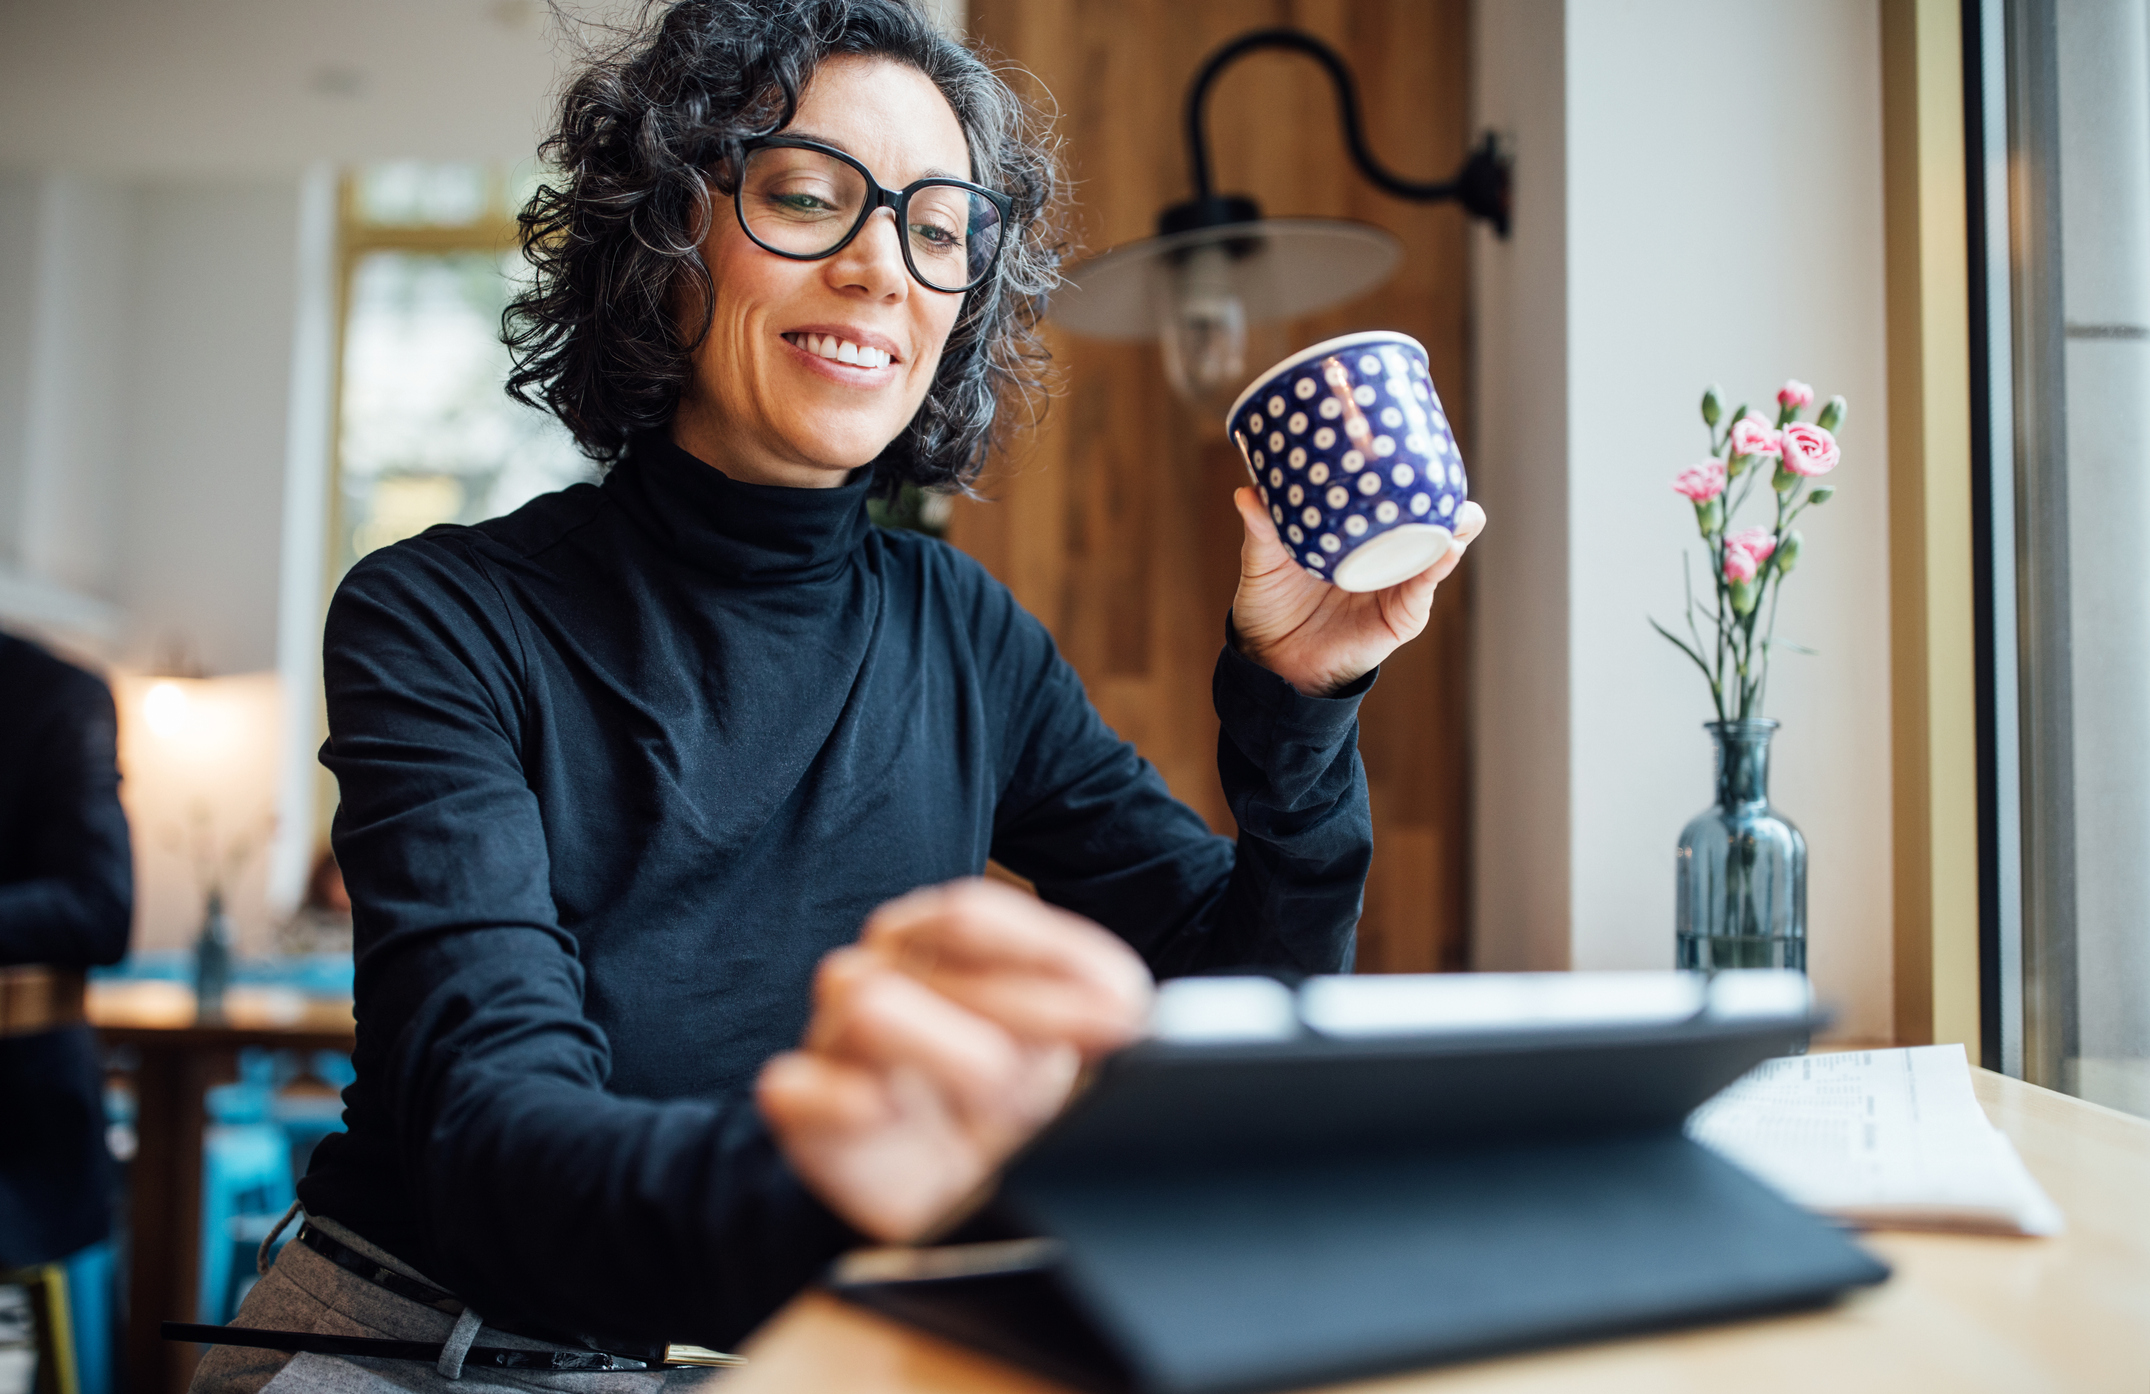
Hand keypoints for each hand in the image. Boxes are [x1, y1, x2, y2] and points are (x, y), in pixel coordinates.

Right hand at [756, 879, 1152, 1242]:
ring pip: (867, 1004)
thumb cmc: (1006, 1097)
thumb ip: (1098, 1002)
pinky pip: (794, 1087)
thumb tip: (1132, 1004)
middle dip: (1029, 1009)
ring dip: (954, 1053)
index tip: (1123, 1009)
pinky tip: (892, 1112)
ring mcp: (832, 1039)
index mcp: (930, 939)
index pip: (970, 915)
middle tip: (1081, 1062)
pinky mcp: (804, 1113)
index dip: (1051, 955)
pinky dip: (846, 1099)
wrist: (950, 1192)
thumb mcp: (1069, 1041)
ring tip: (1002, 1102)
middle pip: (931, 956)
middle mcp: (875, 972)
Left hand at [1229, 487, 1487, 696]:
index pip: (1394, 497)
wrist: (1270, 659)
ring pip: (1440, 549)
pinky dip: (1437, 568)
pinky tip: (1444, 550)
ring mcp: (1398, 583)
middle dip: (1446, 496)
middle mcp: (1385, 553)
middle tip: (1442, 475)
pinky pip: (1424, 588)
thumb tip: (1248, 491)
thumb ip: (1262, 529)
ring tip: (1457, 512)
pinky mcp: (1401, 615)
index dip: (1412, 474)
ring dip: (1454, 527)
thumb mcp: (1264, 561)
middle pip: (1432, 518)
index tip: (1417, 445)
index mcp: (1358, 532)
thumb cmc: (1271, 603)